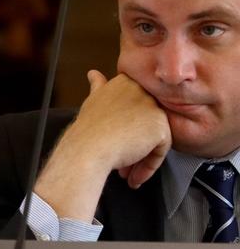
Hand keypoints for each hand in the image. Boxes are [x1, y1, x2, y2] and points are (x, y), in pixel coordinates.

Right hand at [34, 71, 170, 220]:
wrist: (87, 149)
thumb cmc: (87, 130)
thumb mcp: (92, 101)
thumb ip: (98, 87)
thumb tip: (94, 74)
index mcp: (125, 81)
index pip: (135, 106)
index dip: (125, 126)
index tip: (116, 140)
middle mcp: (141, 90)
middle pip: (146, 122)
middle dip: (135, 144)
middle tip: (122, 162)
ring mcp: (152, 108)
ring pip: (153, 137)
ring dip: (141, 158)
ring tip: (126, 171)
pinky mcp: (161, 127)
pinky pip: (160, 150)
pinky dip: (148, 166)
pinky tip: (133, 175)